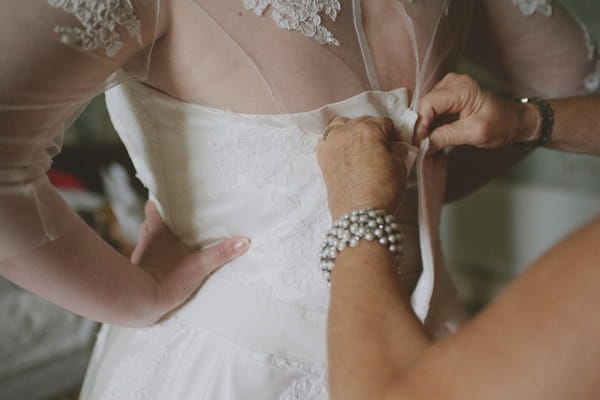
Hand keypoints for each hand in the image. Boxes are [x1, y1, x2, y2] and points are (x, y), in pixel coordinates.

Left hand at [132, 201, 249, 322]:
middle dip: (158, 222)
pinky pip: (145, 263)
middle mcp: (145, 242)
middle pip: (148, 225)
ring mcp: (139, 259)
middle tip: (173, 221)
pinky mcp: (137, 275)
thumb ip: (221, 253)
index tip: (165, 200)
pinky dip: (152, 262)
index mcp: (156, 232)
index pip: (152, 209)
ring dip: (154, 242)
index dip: (158, 204)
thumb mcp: (199, 266)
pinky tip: (163, 268)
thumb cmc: (167, 280)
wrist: (141, 303)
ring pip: (145, 243)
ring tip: (169, 244)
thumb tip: (243, 241)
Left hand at [316, 116, 409, 219]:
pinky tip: (345, 154)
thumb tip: (395, 146)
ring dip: (351, 132)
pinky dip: (336, 142)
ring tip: (361, 148)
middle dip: (373, 133)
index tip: (396, 144)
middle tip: (381, 149)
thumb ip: (397, 150)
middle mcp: (345, 132)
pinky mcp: (322, 158)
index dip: (393, 135)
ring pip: (341, 126)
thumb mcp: (400, 166)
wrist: (360, 216)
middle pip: (363, 122)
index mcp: (367, 130)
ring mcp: (331, 144)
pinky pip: (328, 141)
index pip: (384, 123)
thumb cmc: (380, 193)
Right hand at [416, 73, 539, 151]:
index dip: (420, 123)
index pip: (428, 102)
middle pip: (425, 108)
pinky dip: (434, 134)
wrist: (514, 122)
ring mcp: (448, 92)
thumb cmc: (502, 124)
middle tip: (422, 152)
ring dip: (428, 136)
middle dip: (422, 132)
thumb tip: (423, 145)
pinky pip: (434, 117)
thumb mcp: (474, 133)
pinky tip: (437, 151)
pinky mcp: (448, 101)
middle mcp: (451, 85)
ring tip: (432, 156)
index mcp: (460, 88)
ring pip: (427, 115)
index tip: (419, 143)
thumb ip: (446, 137)